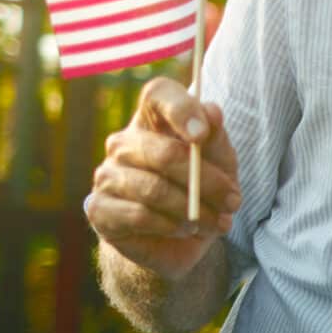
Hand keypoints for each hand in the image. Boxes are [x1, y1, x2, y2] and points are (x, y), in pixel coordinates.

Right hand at [87, 78, 241, 280]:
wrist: (180, 238)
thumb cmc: (202, 190)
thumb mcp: (221, 164)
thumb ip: (215, 139)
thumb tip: (212, 111)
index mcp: (154, 119)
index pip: (158, 94)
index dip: (180, 109)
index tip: (202, 135)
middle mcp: (124, 142)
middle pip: (164, 152)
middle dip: (206, 181)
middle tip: (232, 200)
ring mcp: (107, 174)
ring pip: (154, 189)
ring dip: (193, 210)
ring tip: (215, 222)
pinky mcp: (99, 208)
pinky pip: (139, 215)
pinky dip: (171, 225)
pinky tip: (186, 229)